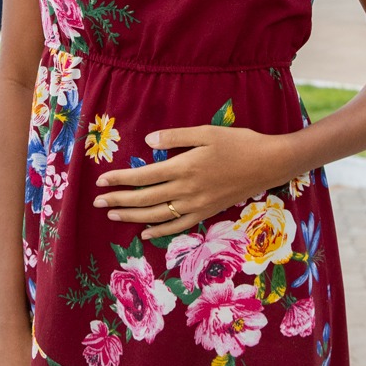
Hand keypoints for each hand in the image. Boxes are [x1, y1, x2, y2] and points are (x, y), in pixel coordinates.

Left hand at [94, 127, 297, 239]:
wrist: (268, 163)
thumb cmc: (238, 142)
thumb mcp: (206, 132)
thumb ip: (176, 137)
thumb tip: (148, 142)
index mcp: (184, 167)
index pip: (144, 176)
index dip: (120, 180)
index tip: (102, 181)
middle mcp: (187, 190)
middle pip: (146, 198)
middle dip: (119, 201)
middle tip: (97, 203)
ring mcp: (197, 204)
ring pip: (158, 215)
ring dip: (133, 216)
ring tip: (113, 216)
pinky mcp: (207, 212)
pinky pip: (178, 226)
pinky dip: (159, 231)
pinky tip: (144, 233)